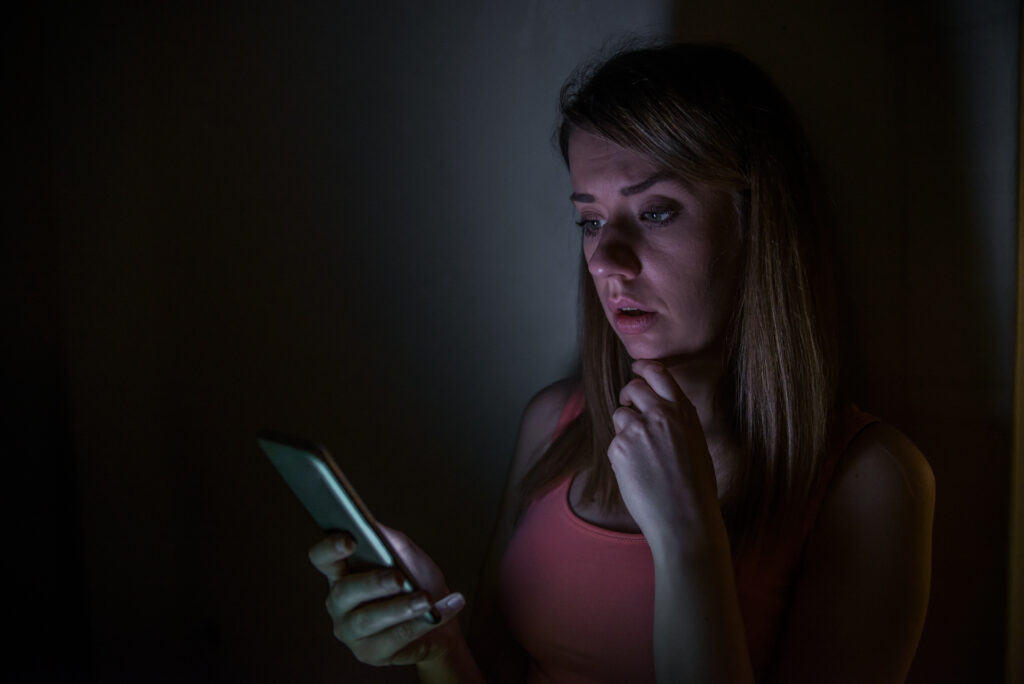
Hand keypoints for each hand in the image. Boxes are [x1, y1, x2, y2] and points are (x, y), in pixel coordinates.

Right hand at [308, 525, 466, 666]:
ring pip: (368, 620)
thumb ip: (388, 539)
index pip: (323, 558)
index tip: (351, 540)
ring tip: (426, 600)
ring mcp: (351, 631)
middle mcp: (339, 603)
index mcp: (342, 572)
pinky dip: (420, 624)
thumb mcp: (406, 554)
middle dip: (373, 583)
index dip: (330, 548)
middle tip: (400, 578)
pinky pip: (393, 639)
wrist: (438, 618)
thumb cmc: (417, 580)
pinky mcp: (370, 653)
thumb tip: (373, 526)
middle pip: (344, 591)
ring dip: (400, 608)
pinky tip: (437, 614)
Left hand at [609, 360, 720, 547]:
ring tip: (640, 456)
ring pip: (619, 415)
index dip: (643, 368)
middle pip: (632, 387)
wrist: (684, 518)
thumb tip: (660, 410)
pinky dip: (620, 455)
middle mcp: (661, 414)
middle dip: (628, 395)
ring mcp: (638, 429)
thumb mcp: (696, 444)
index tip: (636, 369)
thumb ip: (678, 422)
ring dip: (624, 429)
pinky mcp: (619, 447)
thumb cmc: (695, 489)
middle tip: (629, 407)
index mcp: (683, 412)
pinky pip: (614, 442)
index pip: (659, 373)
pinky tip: (636, 473)